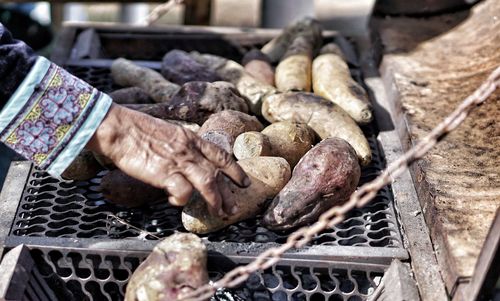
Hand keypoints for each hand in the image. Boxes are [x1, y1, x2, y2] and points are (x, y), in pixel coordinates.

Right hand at [87, 104, 249, 215]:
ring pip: (208, 183)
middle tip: (233, 209)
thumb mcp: (166, 133)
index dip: (235, 170)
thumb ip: (180, 147)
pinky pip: (183, 192)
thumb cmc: (136, 130)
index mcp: (190, 138)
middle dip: (228, 193)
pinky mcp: (165, 173)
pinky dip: (182, 200)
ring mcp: (178, 161)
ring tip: (217, 213)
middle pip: (217, 173)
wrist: (118, 128)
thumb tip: (186, 163)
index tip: (244, 182)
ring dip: (214, 201)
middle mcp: (189, 149)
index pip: (220, 154)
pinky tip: (176, 201)